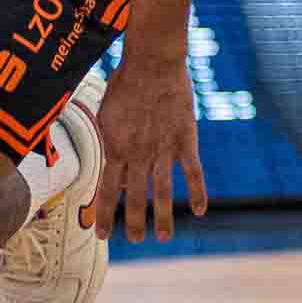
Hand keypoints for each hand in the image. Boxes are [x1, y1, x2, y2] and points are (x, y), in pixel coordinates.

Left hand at [89, 46, 204, 242]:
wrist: (152, 63)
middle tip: (136, 239)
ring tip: (162, 238)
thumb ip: (110, 141)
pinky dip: (197, 193)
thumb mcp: (107, 113)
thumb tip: (116, 166)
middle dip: (134, 223)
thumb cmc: (125, 83)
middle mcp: (137, 155)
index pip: (107, 191)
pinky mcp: (185, 140)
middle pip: (135, 198)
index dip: (104, 215)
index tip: (102, 235)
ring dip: (162, 217)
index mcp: (115, 148)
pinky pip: (192, 172)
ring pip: (162, 192)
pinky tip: (199, 211)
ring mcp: (162, 150)